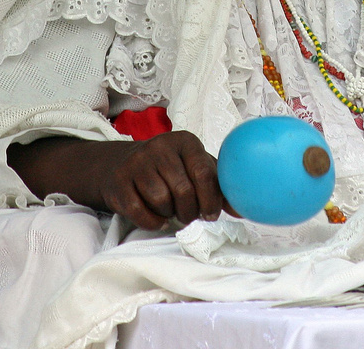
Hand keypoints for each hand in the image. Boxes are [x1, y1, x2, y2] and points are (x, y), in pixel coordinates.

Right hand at [92, 131, 226, 228]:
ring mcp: (137, 161)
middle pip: (183, 190)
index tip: (210, 214)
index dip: (210, 199)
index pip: (204, 172)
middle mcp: (159, 146)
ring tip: (170, 210)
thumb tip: (244, 209)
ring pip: (161, 200)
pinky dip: (152, 221)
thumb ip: (220, 186)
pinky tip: (157, 217)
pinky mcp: (119, 180)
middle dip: (190, 211)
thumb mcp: (196, 169)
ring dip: (169, 214)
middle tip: (189, 215)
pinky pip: (139, 211)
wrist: (123, 164)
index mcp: (185, 141)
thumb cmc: (170, 170)